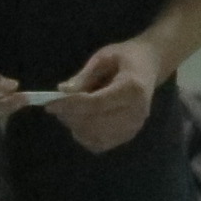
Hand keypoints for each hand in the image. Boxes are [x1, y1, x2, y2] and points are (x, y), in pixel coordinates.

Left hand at [48, 39, 163, 155]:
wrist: (150, 66)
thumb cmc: (126, 57)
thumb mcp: (103, 57)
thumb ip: (84, 76)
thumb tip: (62, 91)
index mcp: (132, 88)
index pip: (96, 103)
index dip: (71, 106)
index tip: (50, 104)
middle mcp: (136, 112)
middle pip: (95, 123)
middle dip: (70, 117)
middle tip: (55, 106)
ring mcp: (135, 126)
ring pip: (96, 137)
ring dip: (76, 127)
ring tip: (68, 112)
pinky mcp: (130, 135)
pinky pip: (101, 144)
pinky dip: (86, 136)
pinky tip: (80, 122)